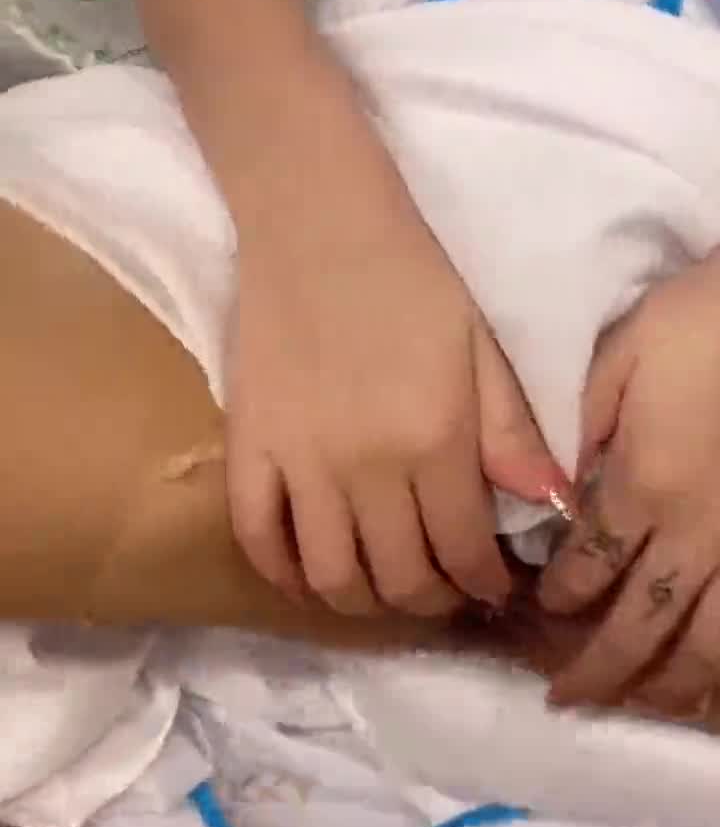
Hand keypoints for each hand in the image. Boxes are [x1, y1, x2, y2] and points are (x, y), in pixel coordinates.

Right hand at [225, 198, 562, 617]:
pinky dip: (281, 574)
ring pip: (330, 576)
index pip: (465, 552)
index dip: (484, 584)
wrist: (319, 225)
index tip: (492, 586)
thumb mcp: (482, 348)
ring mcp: (301, 464)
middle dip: (432, 601)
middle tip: (443, 589)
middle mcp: (369, 469)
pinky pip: (256, 537)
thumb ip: (512, 433)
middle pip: (401, 578)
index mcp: (436, 442)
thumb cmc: (414, 280)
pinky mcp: (249, 448)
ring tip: (381, 589)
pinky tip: (306, 575)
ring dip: (362, 602)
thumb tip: (548, 506)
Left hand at [539, 252, 719, 715]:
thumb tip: (565, 486)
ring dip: (669, 684)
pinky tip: (714, 687)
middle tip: (566, 699)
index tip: (540, 609)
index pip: (588, 565)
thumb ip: (588, 424)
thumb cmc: (708, 321)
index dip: (560, 596)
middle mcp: (696, 533)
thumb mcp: (625, 353)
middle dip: (598, 669)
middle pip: (640, 624)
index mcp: (644, 484)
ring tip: (642, 704)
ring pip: (708, 644)